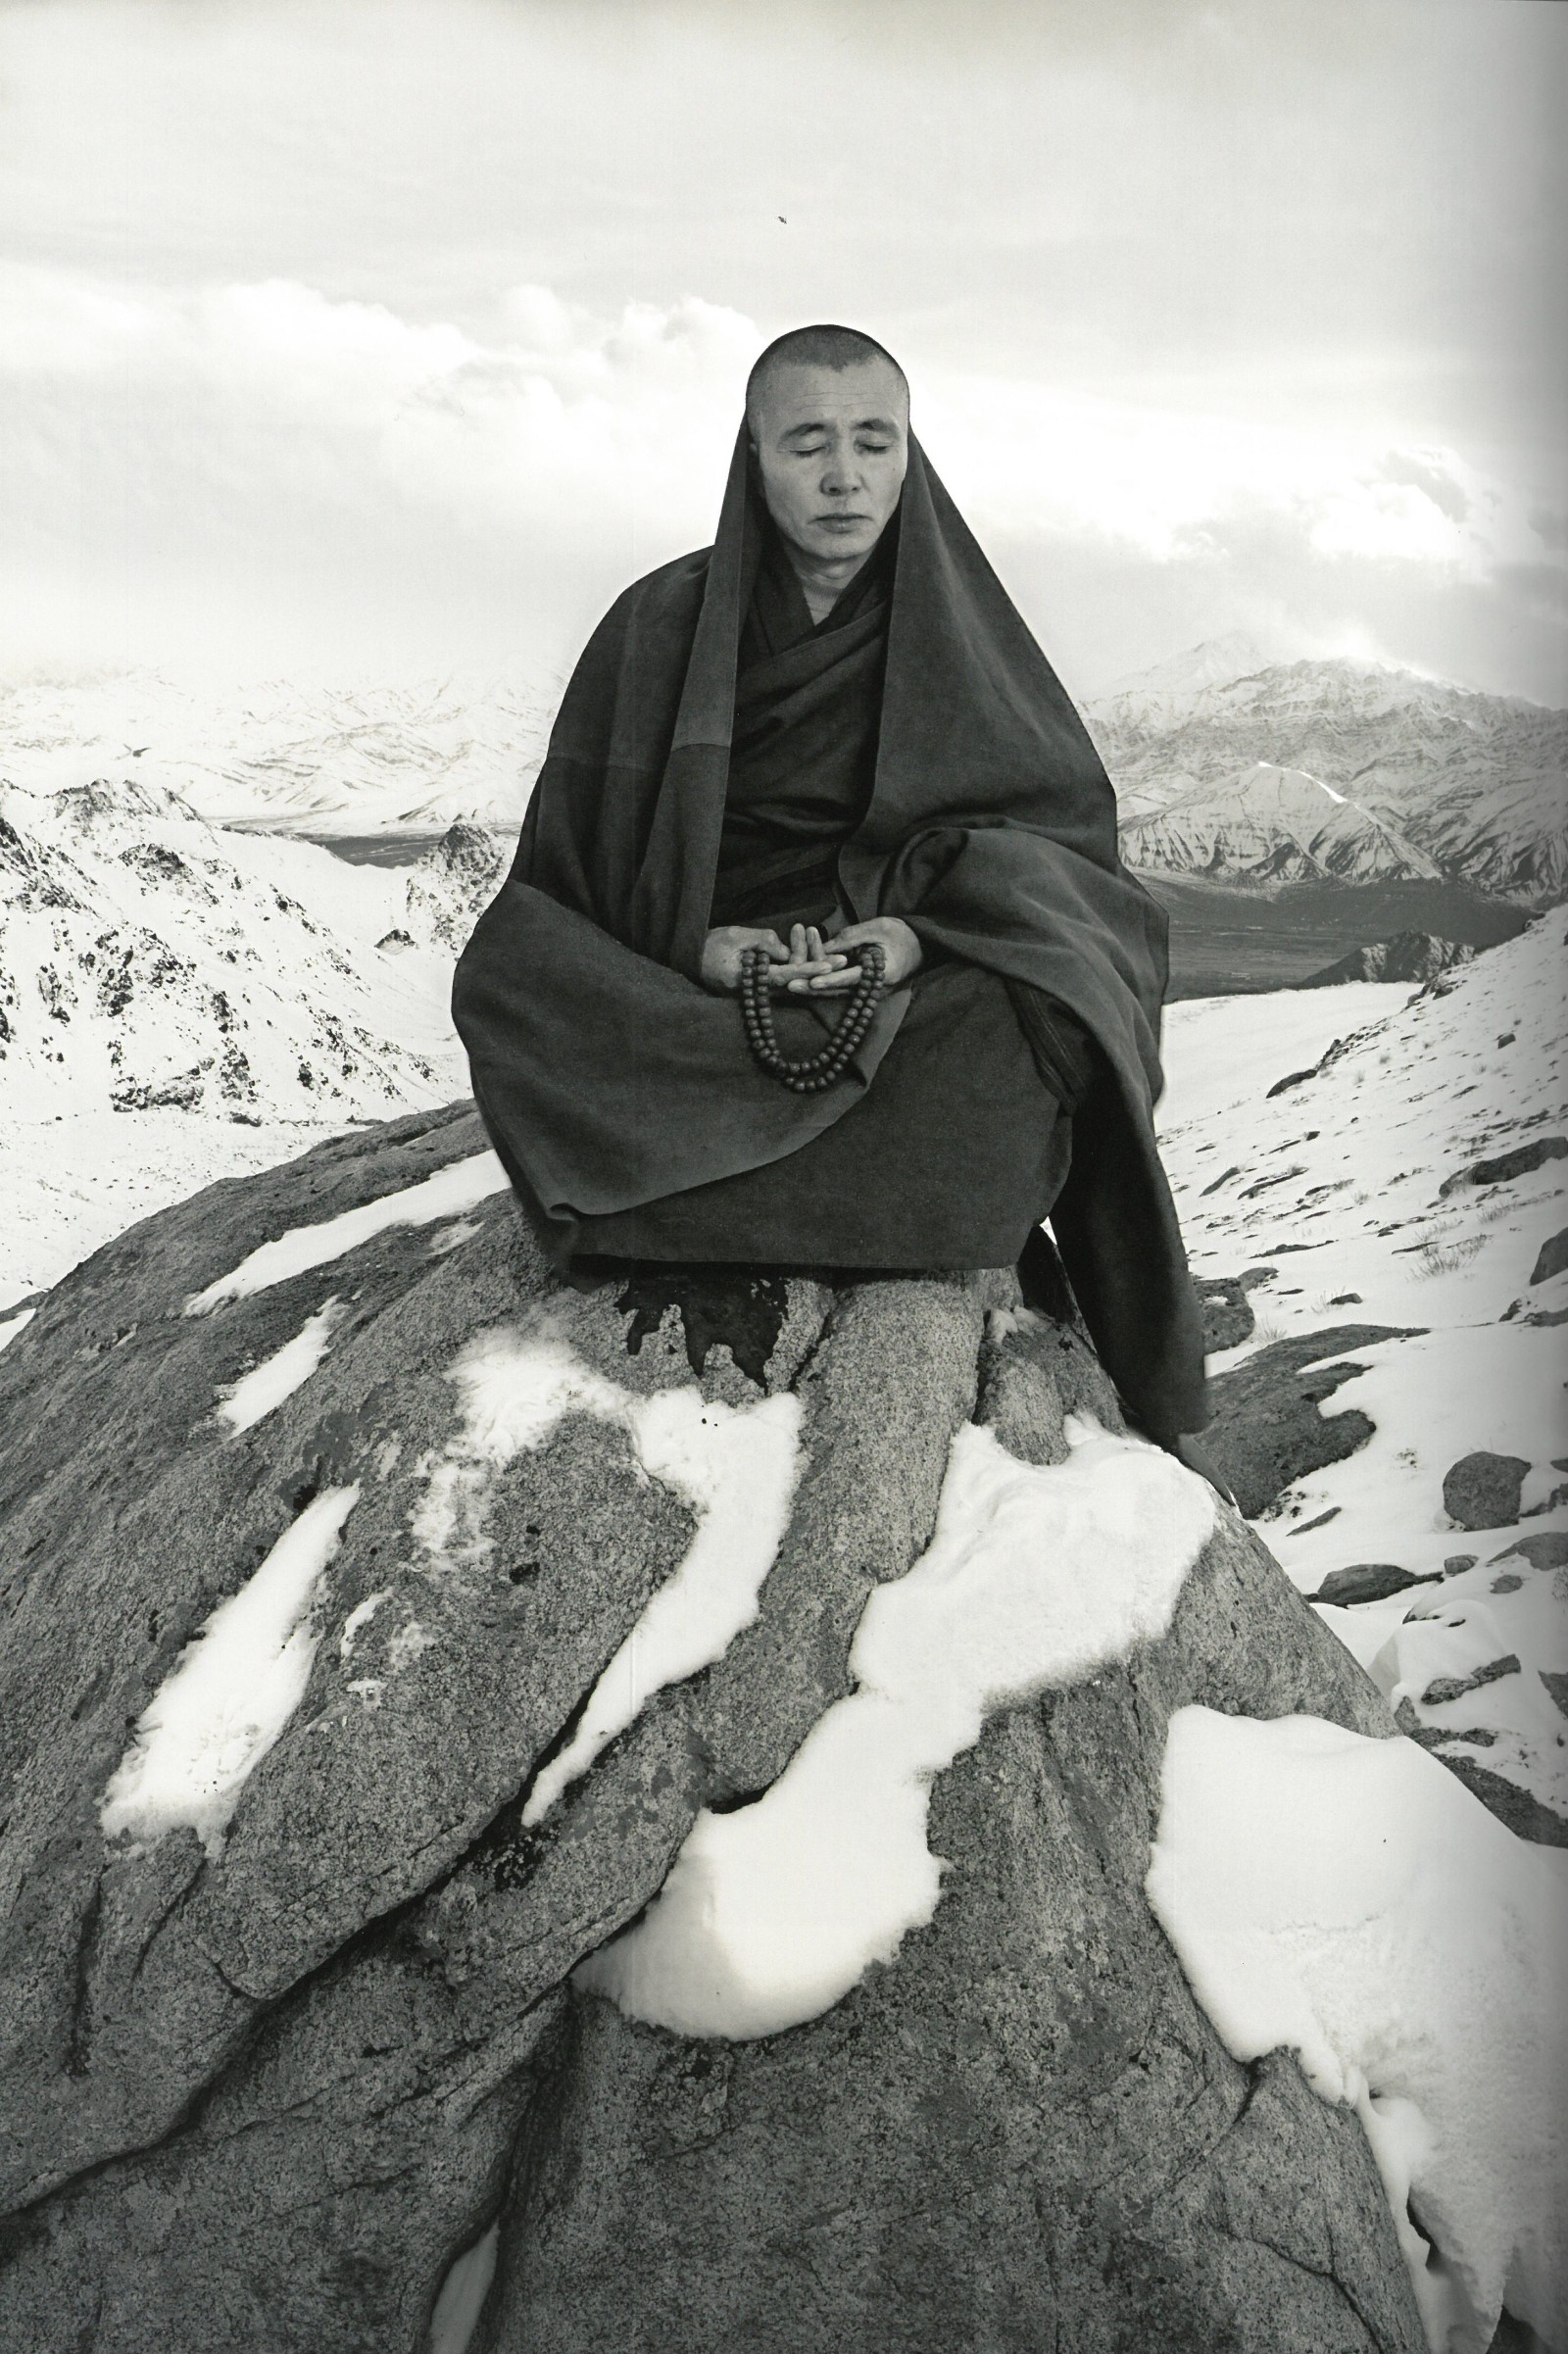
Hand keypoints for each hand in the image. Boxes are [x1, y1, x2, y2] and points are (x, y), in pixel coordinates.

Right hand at [700, 924, 847, 995]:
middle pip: (794, 985)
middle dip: (818, 972)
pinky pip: (783, 982)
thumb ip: (763, 941)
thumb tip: (787, 950)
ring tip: (834, 957)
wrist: (689, 958)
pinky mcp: (759, 989)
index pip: (785, 976)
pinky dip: (798, 970)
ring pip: (791, 985)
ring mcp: (758, 993)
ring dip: (810, 969)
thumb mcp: (735, 935)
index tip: (829, 965)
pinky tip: (814, 958)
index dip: (808, 969)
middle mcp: (756, 992)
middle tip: (843, 960)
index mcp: (748, 981)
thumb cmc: (708, 946)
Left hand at [785, 916, 922, 993]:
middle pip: (838, 990)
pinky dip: (823, 983)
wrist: (921, 945)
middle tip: (788, 985)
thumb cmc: (902, 933)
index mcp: (881, 974)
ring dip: (813, 987)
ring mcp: (867, 990)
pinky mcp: (862, 988)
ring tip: (790, 985)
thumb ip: (851, 937)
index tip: (812, 981)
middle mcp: (873, 988)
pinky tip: (803, 981)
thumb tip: (824, 946)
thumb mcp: (878, 927)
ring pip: (836, 991)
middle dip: (812, 987)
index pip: (850, 978)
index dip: (830, 979)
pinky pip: (840, 987)